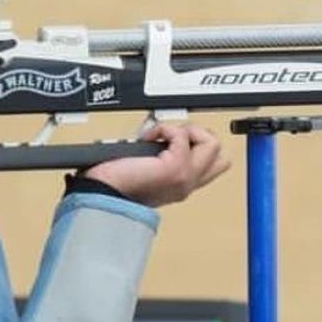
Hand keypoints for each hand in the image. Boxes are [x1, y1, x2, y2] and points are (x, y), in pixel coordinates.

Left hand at [82, 122, 230, 206]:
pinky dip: (165, 128)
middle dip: (200, 136)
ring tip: (163, 137)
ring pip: (212, 142)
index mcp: (182, 186)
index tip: (174, 138)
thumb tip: (165, 136)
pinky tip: (148, 137)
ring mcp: (185, 177)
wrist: (102, 193)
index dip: (198, 145)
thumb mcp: (148, 171)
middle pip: (220, 153)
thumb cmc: (115, 183)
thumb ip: (164, 159)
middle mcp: (188, 184)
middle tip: (173, 138)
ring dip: (186, 130)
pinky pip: (182, 134)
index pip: (214, 165)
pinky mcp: (176, 168)